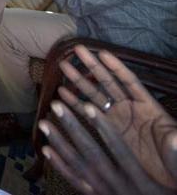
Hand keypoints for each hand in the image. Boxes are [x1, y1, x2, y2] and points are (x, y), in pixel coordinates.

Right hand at [52, 46, 176, 189]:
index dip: (116, 67)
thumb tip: (174, 136)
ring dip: (79, 81)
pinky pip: (88, 114)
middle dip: (92, 66)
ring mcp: (117, 118)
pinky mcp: (107, 130)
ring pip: (95, 95)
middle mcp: (130, 108)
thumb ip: (174, 140)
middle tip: (77, 50)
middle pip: (108, 82)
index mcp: (148, 107)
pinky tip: (62, 94)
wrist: (167, 178)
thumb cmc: (175, 161)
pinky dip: (75, 104)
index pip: (130, 82)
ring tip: (63, 66)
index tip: (102, 52)